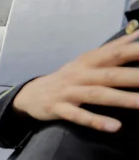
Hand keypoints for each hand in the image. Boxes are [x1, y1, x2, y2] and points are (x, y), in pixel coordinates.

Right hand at [12, 32, 138, 131]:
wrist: (31, 94)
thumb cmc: (67, 78)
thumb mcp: (87, 60)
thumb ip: (113, 48)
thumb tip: (138, 32)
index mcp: (89, 61)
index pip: (116, 53)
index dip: (136, 51)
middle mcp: (80, 74)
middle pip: (110, 75)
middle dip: (134, 77)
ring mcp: (68, 92)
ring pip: (97, 95)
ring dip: (121, 99)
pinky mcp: (59, 109)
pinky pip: (79, 116)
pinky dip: (96, 121)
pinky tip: (114, 127)